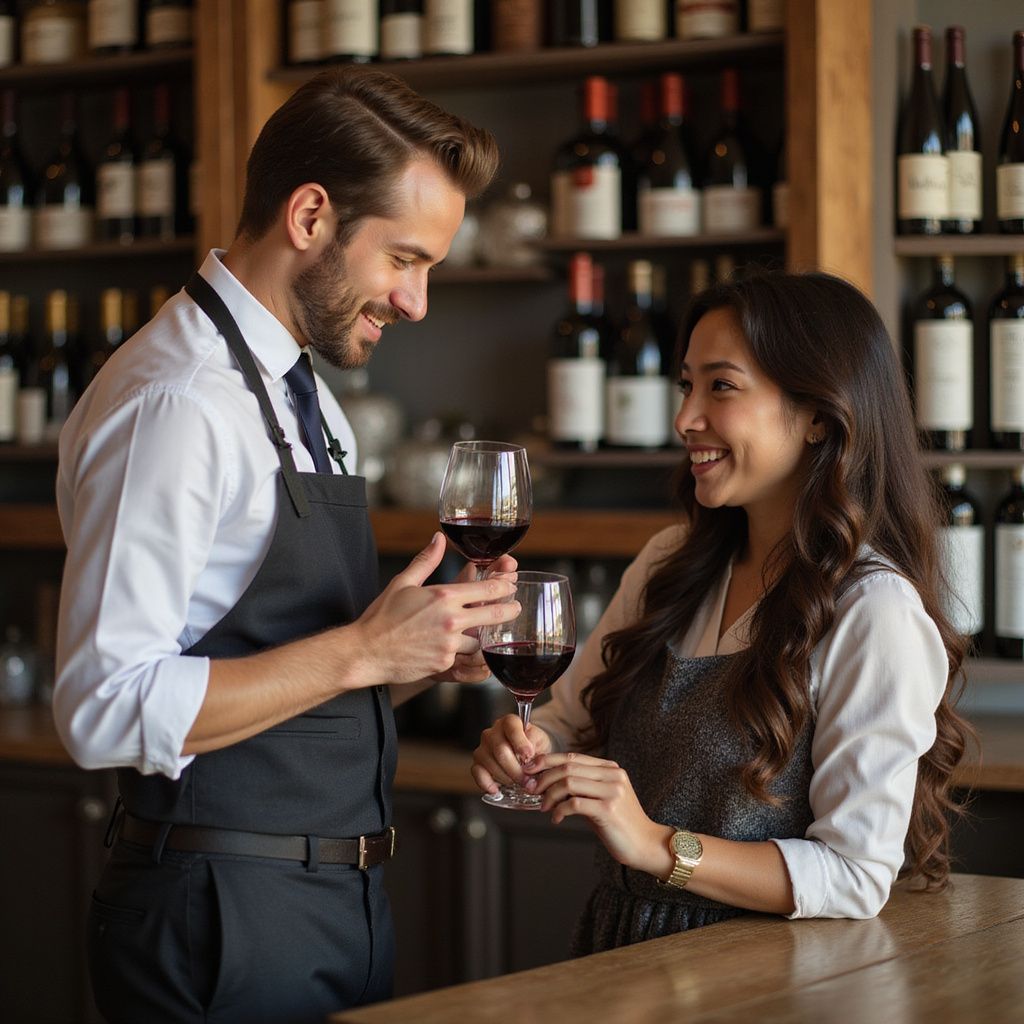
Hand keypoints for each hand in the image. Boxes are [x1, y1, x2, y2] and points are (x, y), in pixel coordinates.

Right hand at [351, 533, 519, 686]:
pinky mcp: (444, 664)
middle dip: (509, 611)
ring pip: (481, 641)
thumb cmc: (382, 616)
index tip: (510, 586)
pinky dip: (463, 653)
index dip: (504, 588)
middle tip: (515, 609)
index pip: (487, 590)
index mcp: (444, 596)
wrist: (366, 651)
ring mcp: (449, 644)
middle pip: (495, 615)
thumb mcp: (404, 582)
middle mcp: (451, 620)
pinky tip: (457, 648)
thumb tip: (439, 539)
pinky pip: (463, 658)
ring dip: (482, 636)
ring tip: (484, 631)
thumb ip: (426, 560)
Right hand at [472, 714, 553, 791]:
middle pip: (501, 751)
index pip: (511, 727)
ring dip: (506, 778)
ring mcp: (482, 747)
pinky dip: (487, 784)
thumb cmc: (533, 745)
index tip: (529, 756)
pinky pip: (477, 773)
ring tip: (518, 783)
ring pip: (490, 764)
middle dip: (516, 770)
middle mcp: (492, 732)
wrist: (527, 753)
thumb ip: (535, 744)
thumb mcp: (540, 740)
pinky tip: (497, 789)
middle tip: (527, 781)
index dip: (520, 743)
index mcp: (509, 722)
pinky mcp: (477, 763)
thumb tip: (528, 757)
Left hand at [523, 752, 672, 876]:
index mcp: (610, 768)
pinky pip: (574, 803)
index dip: (547, 761)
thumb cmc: (618, 823)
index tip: (529, 769)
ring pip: (568, 783)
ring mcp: (612, 791)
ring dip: (550, 795)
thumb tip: (548, 782)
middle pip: (568, 767)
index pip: (572, 757)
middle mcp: (612, 775)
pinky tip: (556, 819)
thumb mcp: (600, 798)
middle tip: (531, 790)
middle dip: (544, 778)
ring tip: (544, 807)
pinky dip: (559, 810)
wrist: (645, 844)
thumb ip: (580, 787)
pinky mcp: (608, 809)